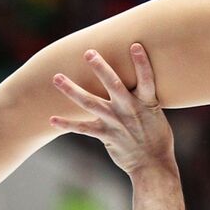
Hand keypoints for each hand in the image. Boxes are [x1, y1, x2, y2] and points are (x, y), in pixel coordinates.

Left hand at [50, 45, 174, 175]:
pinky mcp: (106, 135)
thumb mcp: (156, 114)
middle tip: (88, 52)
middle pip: (114, 84)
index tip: (134, 45)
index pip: (146, 79)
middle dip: (101, 68)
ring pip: (90, 102)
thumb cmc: (156, 137)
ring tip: (57, 78)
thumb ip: (143, 98)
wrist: (152, 165)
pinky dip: (67, 124)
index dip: (141, 63)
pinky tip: (52, 119)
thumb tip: (133, 80)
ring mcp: (116, 122)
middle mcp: (130, 109)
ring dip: (72, 90)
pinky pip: (83, 128)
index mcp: (147, 103)